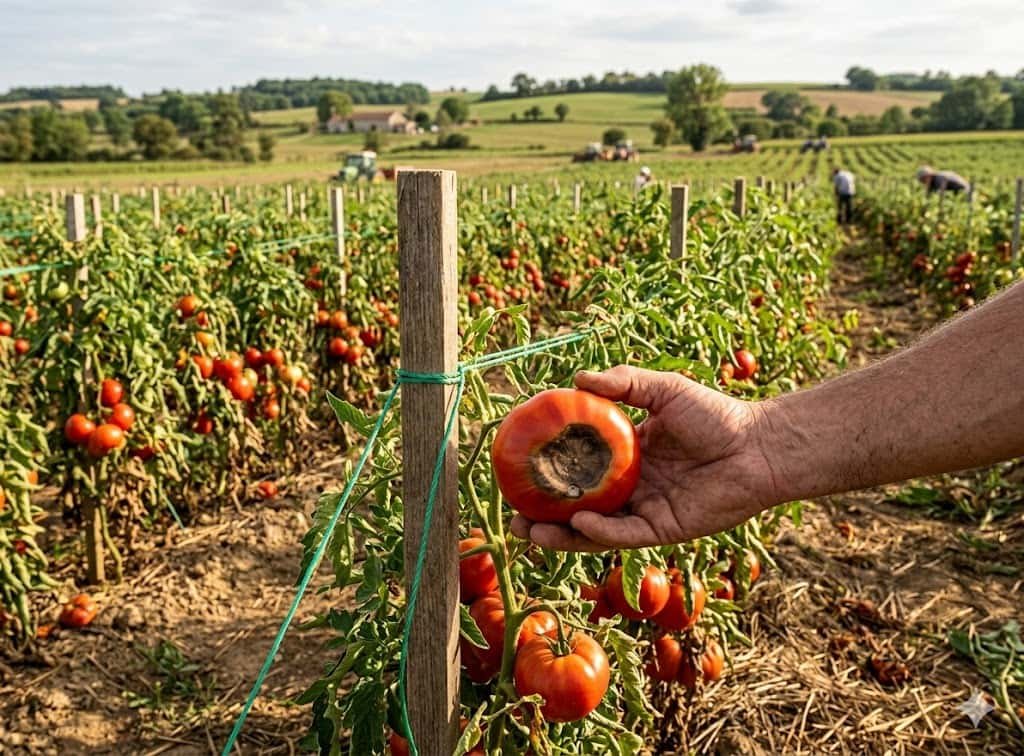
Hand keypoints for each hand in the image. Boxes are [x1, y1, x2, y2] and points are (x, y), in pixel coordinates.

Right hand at [509, 366, 781, 550]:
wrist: (759, 446)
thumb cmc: (716, 414)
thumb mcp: (663, 390)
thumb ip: (623, 384)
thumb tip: (577, 377)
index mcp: (626, 455)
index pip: (579, 467)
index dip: (550, 472)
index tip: (517, 469)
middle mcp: (630, 487)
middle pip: (577, 506)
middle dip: (543, 516)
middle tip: (513, 515)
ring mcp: (644, 511)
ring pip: (594, 529)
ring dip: (561, 534)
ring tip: (529, 531)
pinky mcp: (663, 530)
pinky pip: (625, 535)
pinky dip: (600, 532)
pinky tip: (579, 523)